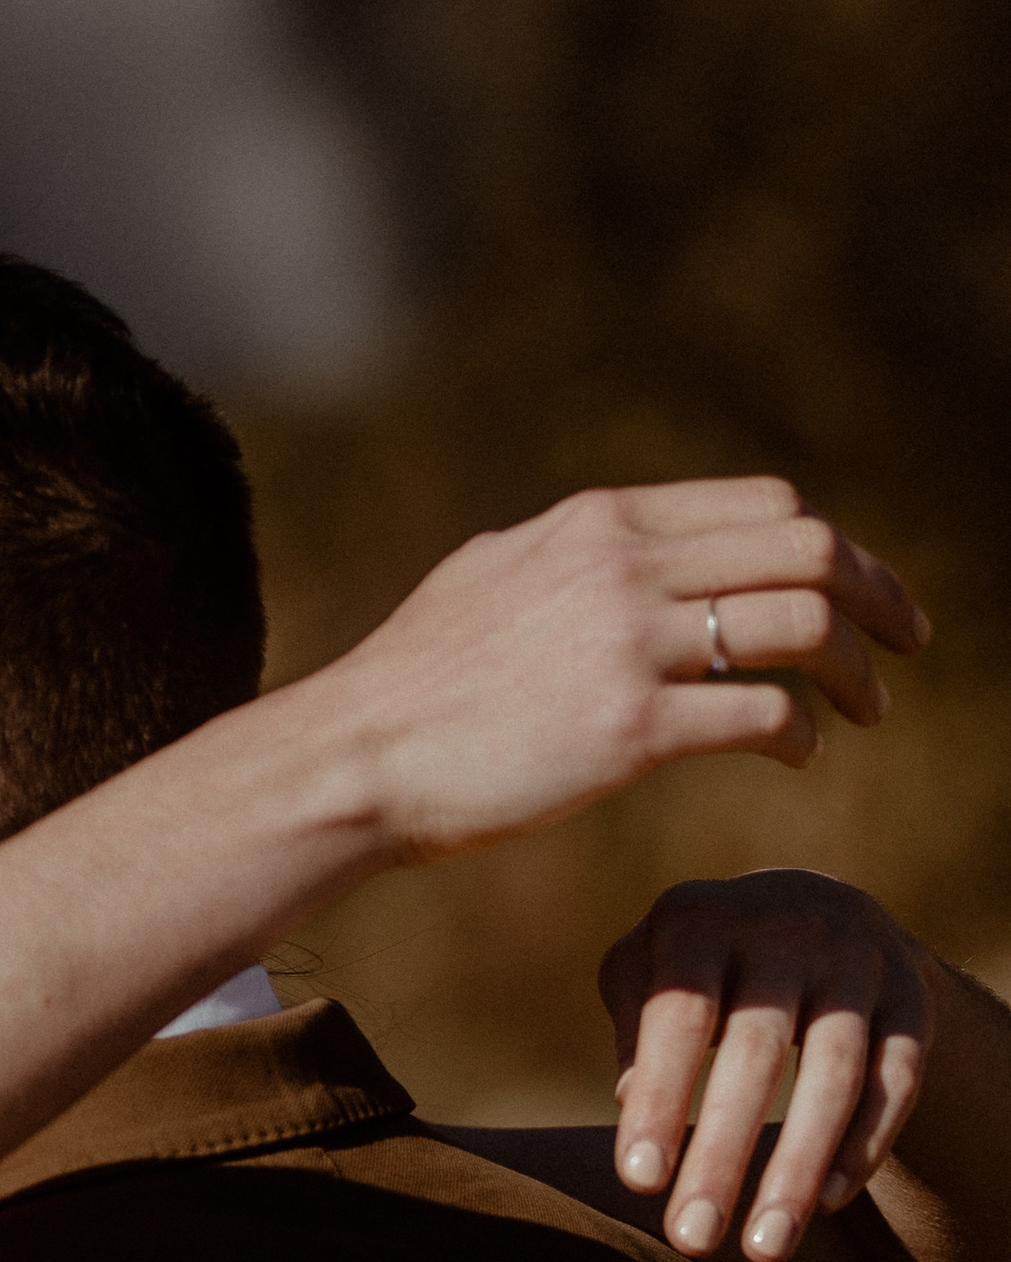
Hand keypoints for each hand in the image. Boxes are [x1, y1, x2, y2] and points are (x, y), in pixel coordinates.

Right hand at [319, 480, 928, 861]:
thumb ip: (567, 553)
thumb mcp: (488, 575)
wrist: (354, 757)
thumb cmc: (410, 682)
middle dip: (880, 595)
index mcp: (598, 522)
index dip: (834, 546)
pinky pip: (763, 714)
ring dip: (857, 671)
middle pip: (808, 549)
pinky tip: (797, 755)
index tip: (859, 590)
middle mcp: (623, 566)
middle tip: (906, 641)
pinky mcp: (631, 728)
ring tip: (866, 709)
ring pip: (803, 625)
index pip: (766, 504)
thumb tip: (622, 548)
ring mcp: (629, 643)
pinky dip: (800, 735)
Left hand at [601, 870, 931, 1261]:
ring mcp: (856, 962)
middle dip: (723, 1154)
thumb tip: (634, 1104)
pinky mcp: (911, 1001)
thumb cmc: (700, 964)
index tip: (639, 1183)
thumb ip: (633, 1026)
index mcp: (700, 921)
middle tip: (691, 1239)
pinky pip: (896, 1080)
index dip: (662, 1099)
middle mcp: (784, 931)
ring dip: (799, 1166)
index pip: (679, 1016)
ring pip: (836, 1074)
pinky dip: (865, 1145)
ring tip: (766, 1249)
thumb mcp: (647, 970)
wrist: (814, 908)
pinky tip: (827, 1204)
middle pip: (757, 1054)